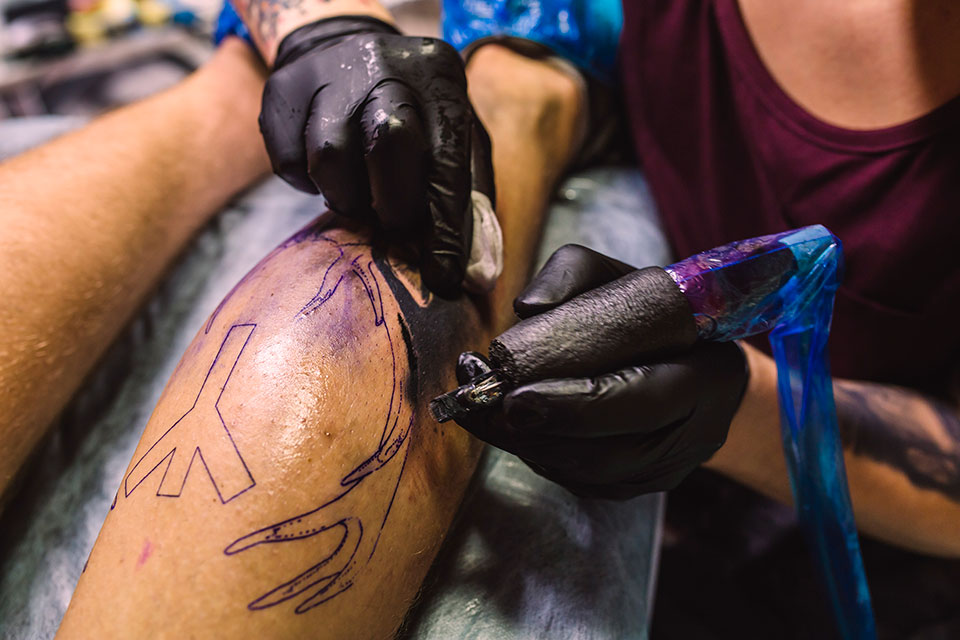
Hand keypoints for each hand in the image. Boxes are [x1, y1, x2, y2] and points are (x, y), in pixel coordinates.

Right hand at [260, 17, 493, 295]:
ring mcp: (326, 73)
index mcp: (439, 75)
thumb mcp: (453, 138)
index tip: (443, 276)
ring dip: (347, 198)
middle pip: (388, 144)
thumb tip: (476, 277)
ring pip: (330, 157)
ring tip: (359, 196)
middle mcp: (384, 63)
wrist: (341, 45)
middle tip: (395, 226)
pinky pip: (290, 161)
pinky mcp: (281, 91)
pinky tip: (328, 173)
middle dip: (395, 205)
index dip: (446, 228)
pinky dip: (308, 184)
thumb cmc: (413, 112)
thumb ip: (469, 204)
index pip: (447, 161)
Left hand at [453, 245, 748, 498]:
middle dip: (535, 431)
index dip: (577, 405)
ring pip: (588, 474)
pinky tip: (503, 426)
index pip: (643, 401)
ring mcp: (669, 468)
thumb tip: (525, 308)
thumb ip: (573, 276)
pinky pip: (580, 480)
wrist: (697, 358)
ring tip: (476, 410)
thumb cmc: (653, 309)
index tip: (515, 397)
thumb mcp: (619, 274)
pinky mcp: (639, 485)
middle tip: (478, 404)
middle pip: (609, 452)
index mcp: (710, 375)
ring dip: (525, 446)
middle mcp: (697, 434)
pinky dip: (536, 454)